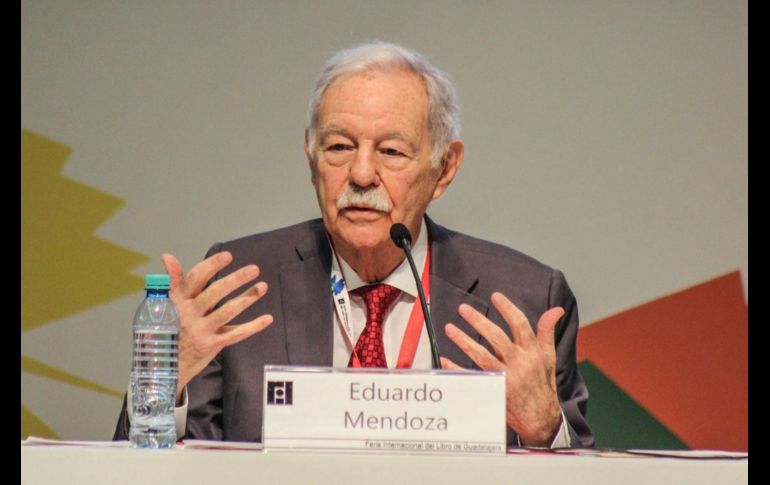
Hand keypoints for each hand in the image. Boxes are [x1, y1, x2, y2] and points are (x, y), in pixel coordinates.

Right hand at [161, 251, 272, 402]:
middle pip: (215, 292)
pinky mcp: (211, 345)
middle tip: (254, 269)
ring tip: (263, 286)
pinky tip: (267, 318)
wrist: (161, 365)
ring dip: (247, 298)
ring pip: (228, 311)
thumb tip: (168, 256)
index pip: (195, 278)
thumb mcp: (163, 304)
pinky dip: (253, 327)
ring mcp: (201, 330)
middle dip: (236, 279)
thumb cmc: (165, 330)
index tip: (227, 256)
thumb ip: (173, 281)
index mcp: (178, 300)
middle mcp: (189, 314)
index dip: (211, 265)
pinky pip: (236, 334)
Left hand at [442, 292, 563, 446]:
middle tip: (463, 309)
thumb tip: (556, 310)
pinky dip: (457, 369)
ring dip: (463, 340)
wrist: (541, 418)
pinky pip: (472, 377)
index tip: (495, 296)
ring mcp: (506, 377)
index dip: (508, 309)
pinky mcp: (494, 391)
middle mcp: (519, 363)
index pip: (520, 325)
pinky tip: (445, 359)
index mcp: (532, 352)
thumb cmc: (543, 384)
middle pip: (496, 337)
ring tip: (450, 328)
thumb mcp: (549, 356)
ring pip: (481, 355)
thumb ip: (547, 331)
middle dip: (478, 321)